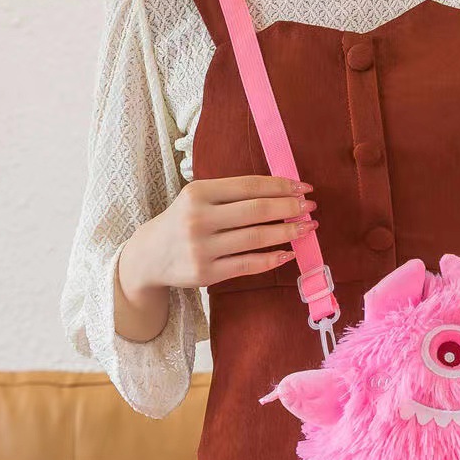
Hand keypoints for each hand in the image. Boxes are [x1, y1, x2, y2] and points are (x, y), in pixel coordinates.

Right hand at [115, 175, 315, 341]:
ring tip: (307, 228)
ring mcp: (201, 248)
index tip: (304, 188)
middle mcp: (198, 218)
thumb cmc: (183, 221)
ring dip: (288, 232)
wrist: (148, 256)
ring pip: (256, 238)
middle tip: (311, 207)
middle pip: (257, 210)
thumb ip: (233, 194)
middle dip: (289, 208)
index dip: (281, 186)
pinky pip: (248, 265)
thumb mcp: (199, 199)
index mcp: (198, 192)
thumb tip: (284, 192)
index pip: (250, 186)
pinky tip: (289, 253)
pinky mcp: (206, 273)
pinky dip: (272, 259)